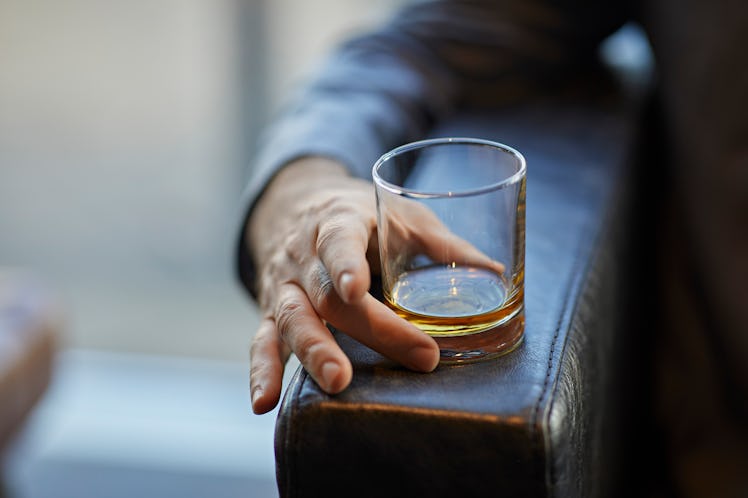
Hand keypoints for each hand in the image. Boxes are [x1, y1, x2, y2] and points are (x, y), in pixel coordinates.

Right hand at [246, 157, 439, 413]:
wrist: (296, 208)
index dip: (345, 263)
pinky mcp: (271, 312)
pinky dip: (261, 372)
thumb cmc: (359, 214)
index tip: (357, 288)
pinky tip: (264, 404)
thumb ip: (440, 244)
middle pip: (328, 294)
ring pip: (291, 319)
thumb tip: (494, 272)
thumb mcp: (400, 214)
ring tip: (338, 382)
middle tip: (417, 356)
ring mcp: (283, 286)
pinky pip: (261, 342)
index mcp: (336, 221)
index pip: (337, 241)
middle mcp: (303, 255)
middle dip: (371, 328)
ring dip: (314, 352)